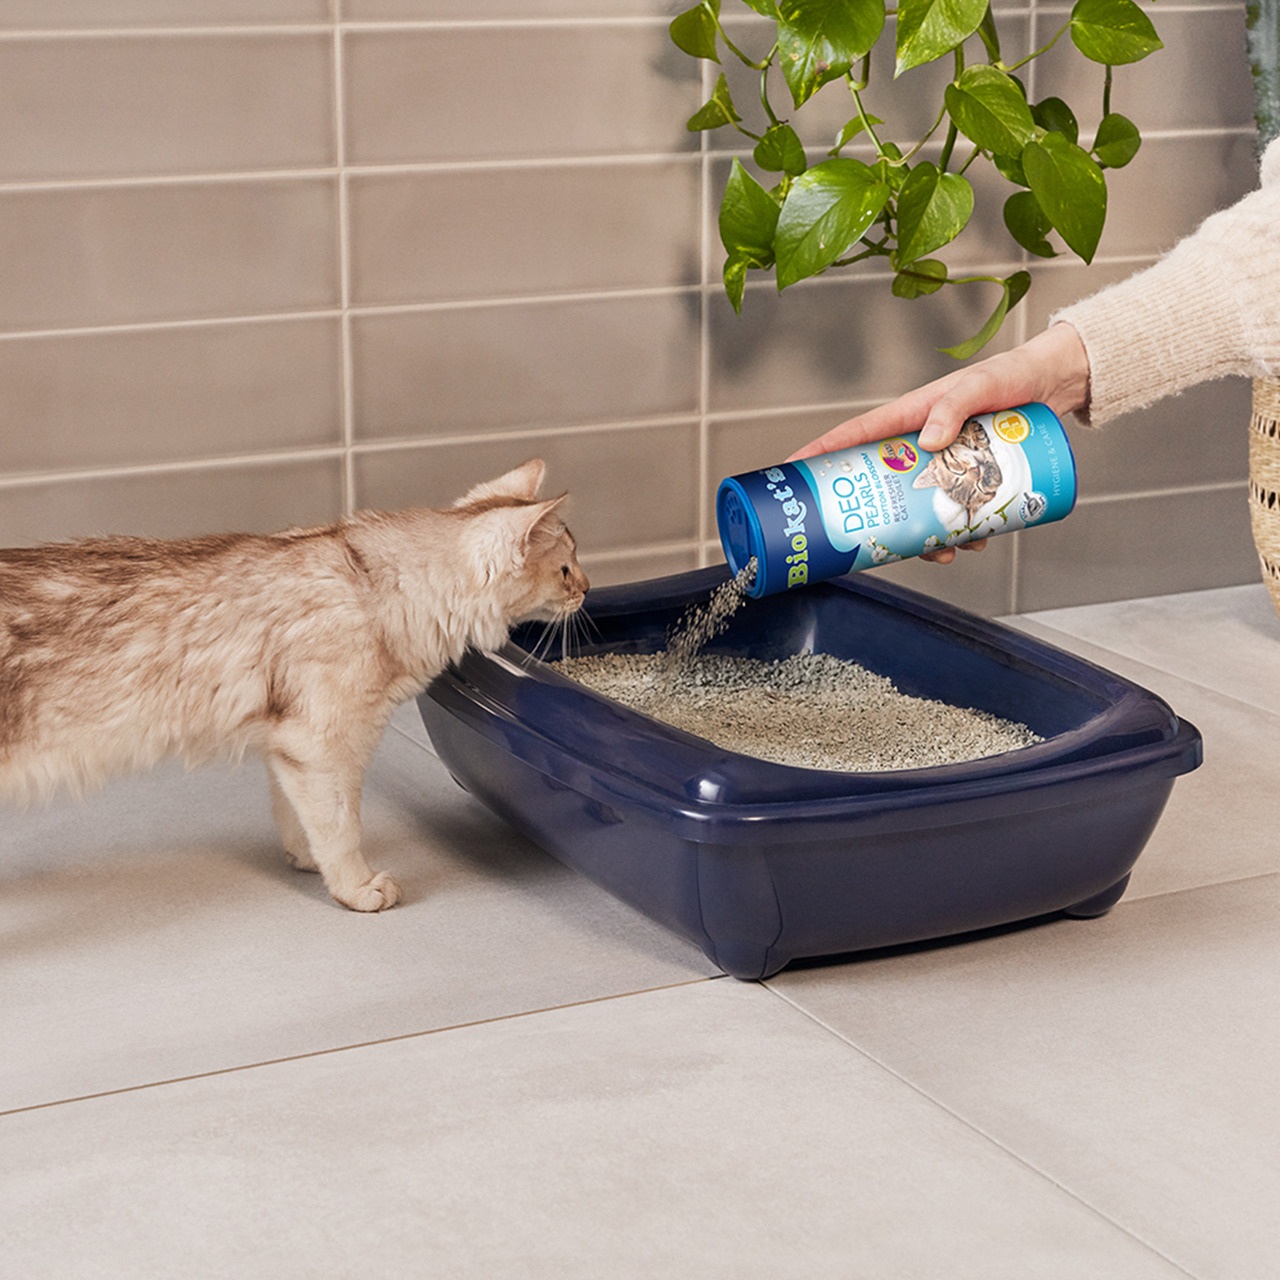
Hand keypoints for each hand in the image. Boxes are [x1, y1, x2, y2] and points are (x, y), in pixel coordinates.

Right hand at [786, 322, 1089, 561]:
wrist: (1055, 384)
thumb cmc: (1014, 375)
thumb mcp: (982, 384)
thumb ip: (953, 405)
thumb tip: (927, 439)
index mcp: (909, 416)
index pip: (854, 435)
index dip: (820, 454)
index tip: (791, 472)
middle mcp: (920, 443)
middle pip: (881, 483)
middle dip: (873, 514)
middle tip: (868, 538)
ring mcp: (943, 463)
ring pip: (918, 506)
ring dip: (925, 535)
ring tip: (943, 552)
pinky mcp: (969, 476)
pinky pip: (954, 510)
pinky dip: (960, 532)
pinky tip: (976, 542)